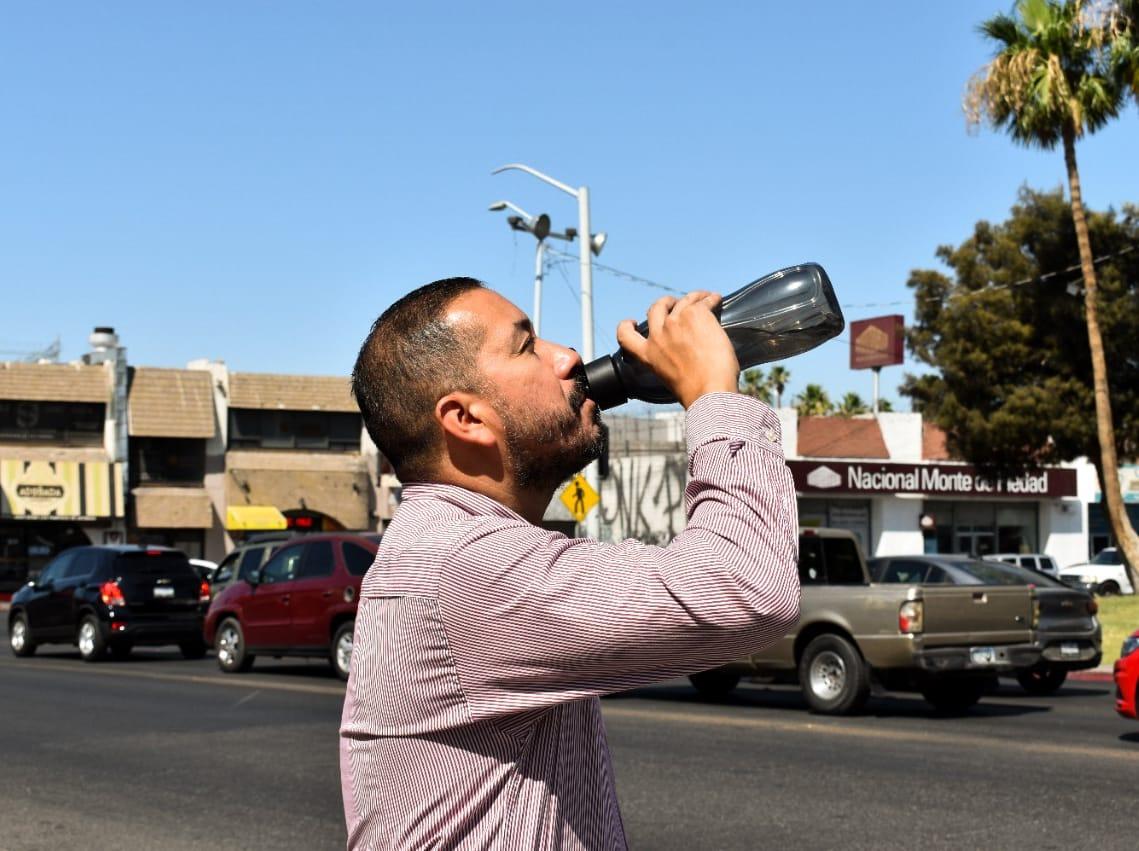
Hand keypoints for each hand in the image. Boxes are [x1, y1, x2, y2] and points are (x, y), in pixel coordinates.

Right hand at [616, 291, 739, 408]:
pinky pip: (704, 301)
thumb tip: (683, 353)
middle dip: (665, 302)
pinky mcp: (696, 314)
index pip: (625, 335)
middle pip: (656, 307)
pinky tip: (717, 300)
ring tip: (705, 298)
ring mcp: (676, 322)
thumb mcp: (668, 377)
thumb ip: (667, 361)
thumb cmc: (695, 391)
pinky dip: (711, 299)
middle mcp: (658, 335)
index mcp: (648, 355)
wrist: (709, 389)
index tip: (633, 321)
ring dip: (695, 297)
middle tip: (677, 303)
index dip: (626, 325)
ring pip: (683, 300)